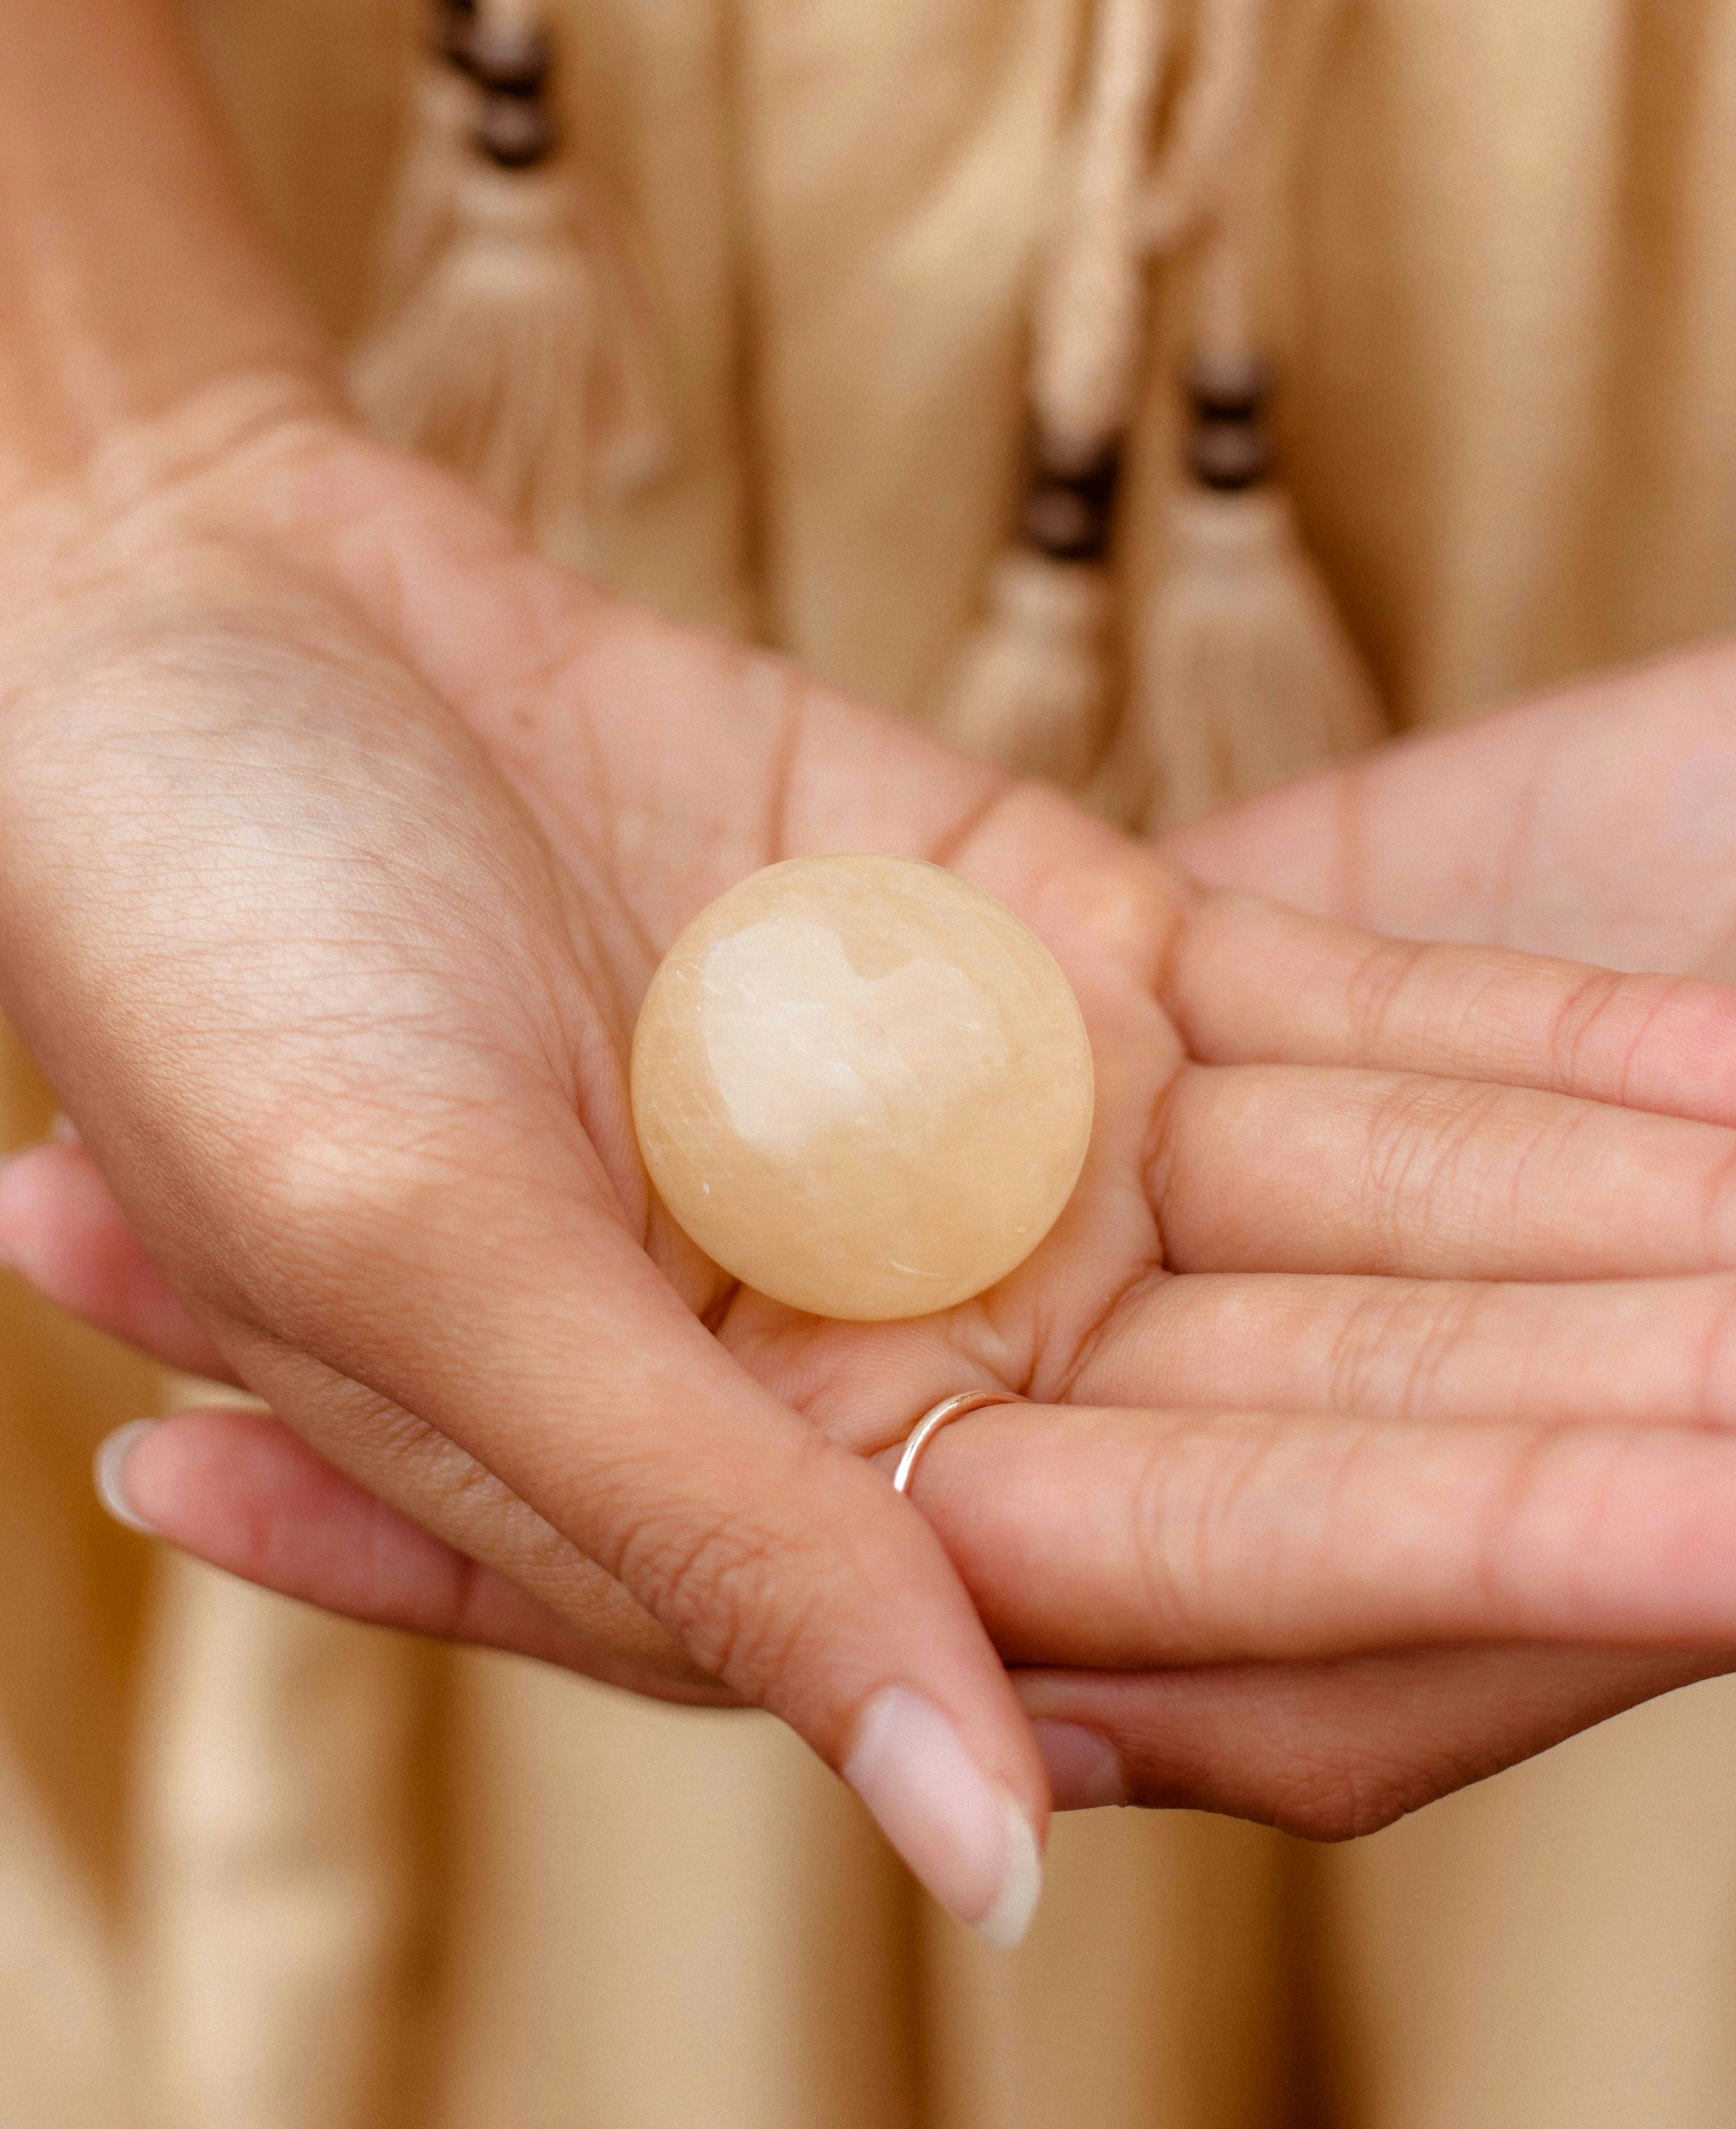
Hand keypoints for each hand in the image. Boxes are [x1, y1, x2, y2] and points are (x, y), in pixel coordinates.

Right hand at [10, 404, 1735, 1903]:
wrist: (190, 630)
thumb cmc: (199, 947)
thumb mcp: (409, 1250)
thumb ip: (698, 1547)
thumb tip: (983, 1855)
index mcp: (757, 1486)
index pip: (1169, 1575)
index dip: (1448, 1555)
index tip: (1715, 1539)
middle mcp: (912, 1339)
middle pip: (1319, 1411)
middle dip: (1589, 1416)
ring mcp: (1005, 1129)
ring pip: (1367, 1213)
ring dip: (1612, 1233)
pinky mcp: (1040, 932)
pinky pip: (1329, 1010)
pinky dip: (1522, 1042)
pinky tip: (1721, 1076)